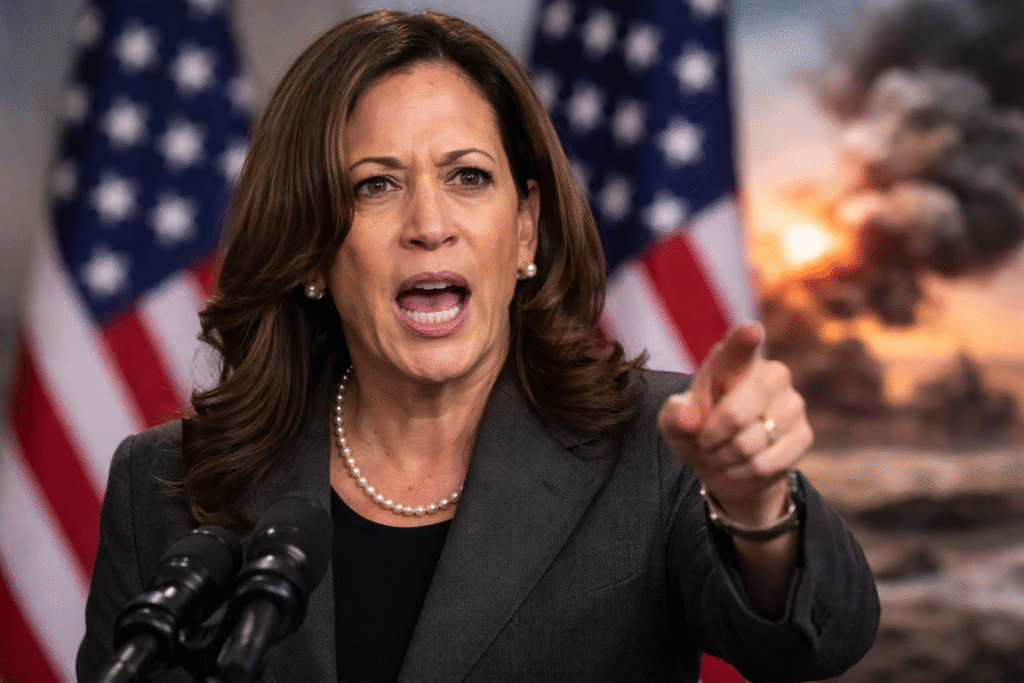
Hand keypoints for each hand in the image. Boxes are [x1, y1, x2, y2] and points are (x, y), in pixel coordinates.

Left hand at [657, 322, 812, 526]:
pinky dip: (742, 471)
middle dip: (710, 437)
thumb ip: (675, 414)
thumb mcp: (674, 422)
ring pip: (749, 443)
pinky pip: (765, 463)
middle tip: (703, 441)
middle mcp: (771, 375)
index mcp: (735, 361)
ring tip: (720, 452)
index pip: (739, 347)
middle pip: (736, 413)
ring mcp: (792, 404)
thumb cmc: (697, 430)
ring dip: (724, 457)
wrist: (724, 464)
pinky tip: (738, 465)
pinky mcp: (803, 435)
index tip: (751, 331)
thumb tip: (688, 418)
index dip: (744, 338)